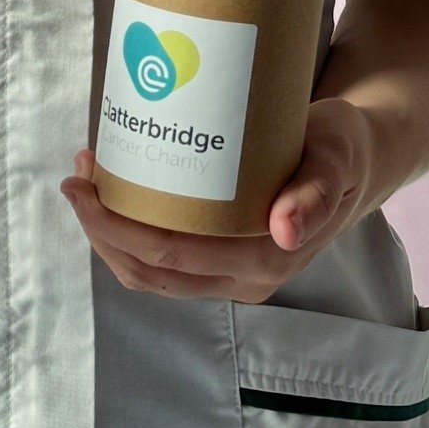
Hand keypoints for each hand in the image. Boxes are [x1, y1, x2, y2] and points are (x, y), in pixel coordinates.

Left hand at [59, 96, 377, 303]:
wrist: (352, 159)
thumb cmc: (338, 148)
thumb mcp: (333, 156)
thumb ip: (315, 189)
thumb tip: (284, 231)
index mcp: (266, 259)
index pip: (173, 256)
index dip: (116, 227)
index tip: (84, 183)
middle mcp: (246, 279)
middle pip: (151, 272)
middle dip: (101, 229)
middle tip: (77, 175)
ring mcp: (231, 275)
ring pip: (150, 274)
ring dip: (109, 234)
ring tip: (88, 178)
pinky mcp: (222, 261)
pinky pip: (164, 261)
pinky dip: (129, 233)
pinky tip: (117, 191)